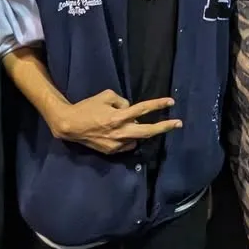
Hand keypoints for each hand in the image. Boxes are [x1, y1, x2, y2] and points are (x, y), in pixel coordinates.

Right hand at [53, 91, 181, 154]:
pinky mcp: (112, 152)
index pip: (143, 109)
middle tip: (178, 123)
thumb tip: (131, 109)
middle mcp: (120, 132)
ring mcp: (116, 144)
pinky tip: (122, 133)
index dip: (158, 105)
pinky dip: (129, 138)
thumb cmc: (87, 107)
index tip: (171, 102)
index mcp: (119, 117)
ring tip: (133, 125)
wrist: (70, 126)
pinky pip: (127, 144)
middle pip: (148, 131)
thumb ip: (123, 102)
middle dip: (164, 127)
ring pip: (137, 139)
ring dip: (140, 131)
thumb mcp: (106, 96)